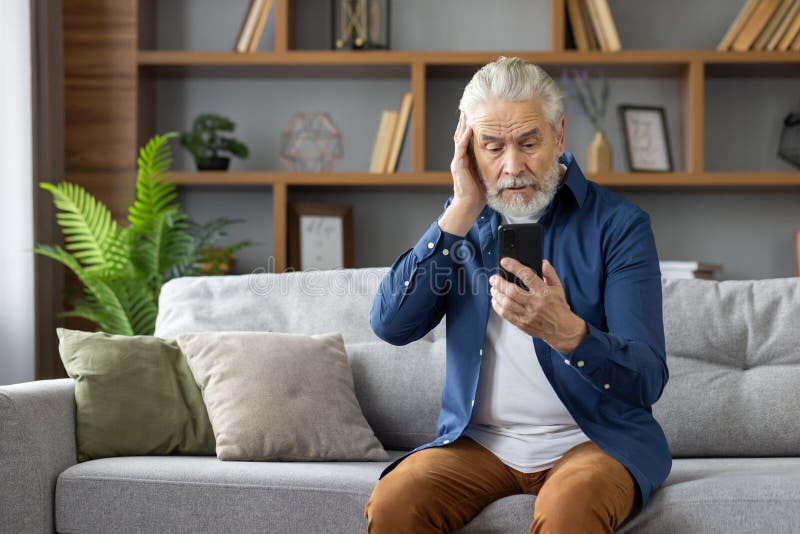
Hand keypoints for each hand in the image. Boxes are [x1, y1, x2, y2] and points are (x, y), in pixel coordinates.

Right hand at [438, 112, 485, 235]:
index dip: (474, 121)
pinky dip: (465, 137)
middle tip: (472, 103)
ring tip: (469, 110)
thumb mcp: (489, 171)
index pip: (470, 134)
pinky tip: (470, 127)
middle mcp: (461, 155)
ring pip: (460, 136)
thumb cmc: (481, 191)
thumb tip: (507, 149)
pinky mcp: (458, 166)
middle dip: (467, 118)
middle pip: (463, 131)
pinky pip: (461, 148)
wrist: (471, 206)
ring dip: (464, 123)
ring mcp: (458, 160)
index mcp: (468, 156)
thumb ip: (492, 160)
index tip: (481, 108)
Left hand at [489, 258, 588, 353]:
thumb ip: (550, 274)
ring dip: (497, 294)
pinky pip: (506, 315)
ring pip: (506, 303)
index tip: (504, 262)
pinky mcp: (522, 324)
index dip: (514, 267)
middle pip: (512, 291)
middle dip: (499, 282)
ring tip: (493, 288)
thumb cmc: (558, 307)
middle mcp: (535, 303)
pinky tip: (495, 300)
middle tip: (494, 278)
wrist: (562, 329)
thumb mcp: (558, 288)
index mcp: (544, 292)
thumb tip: (542, 263)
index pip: (527, 276)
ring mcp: (528, 315)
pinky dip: (497, 306)